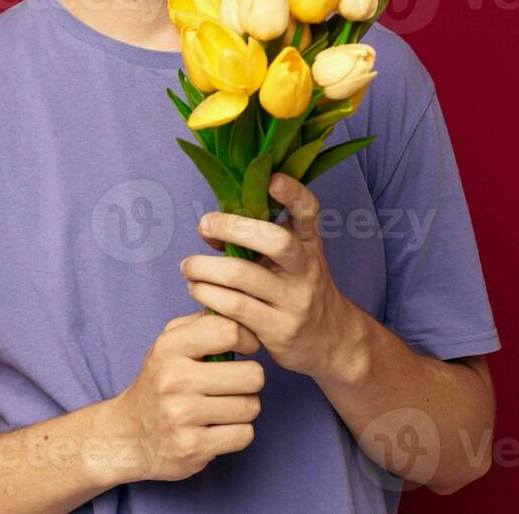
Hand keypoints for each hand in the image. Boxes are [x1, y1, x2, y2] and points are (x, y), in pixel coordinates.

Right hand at [106, 309, 264, 482]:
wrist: (128, 435)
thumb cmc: (159, 383)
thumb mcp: (170, 343)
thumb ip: (202, 322)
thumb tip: (240, 309)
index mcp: (170, 347)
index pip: (229, 330)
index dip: (248, 338)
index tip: (245, 348)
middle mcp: (174, 379)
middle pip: (251, 375)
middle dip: (250, 380)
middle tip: (235, 384)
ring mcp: (182, 416)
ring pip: (251, 406)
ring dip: (244, 407)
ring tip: (224, 406)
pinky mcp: (193, 447)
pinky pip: (244, 435)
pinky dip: (238, 432)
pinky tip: (219, 428)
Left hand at [182, 173, 361, 380]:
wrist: (330, 339)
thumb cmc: (297, 287)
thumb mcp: (291, 258)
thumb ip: (256, 238)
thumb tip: (209, 227)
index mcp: (310, 243)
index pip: (309, 211)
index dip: (293, 192)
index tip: (272, 178)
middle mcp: (307, 269)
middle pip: (275, 241)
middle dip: (232, 228)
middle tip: (204, 225)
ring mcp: (295, 300)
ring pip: (243, 276)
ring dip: (205, 268)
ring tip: (188, 267)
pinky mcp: (280, 330)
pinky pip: (235, 308)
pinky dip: (208, 296)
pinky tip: (198, 291)